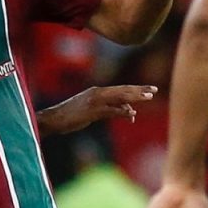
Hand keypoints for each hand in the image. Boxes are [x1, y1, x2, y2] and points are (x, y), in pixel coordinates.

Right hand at [37, 84, 155, 136]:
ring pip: (118, 98)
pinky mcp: (91, 112)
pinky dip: (121, 112)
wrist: (53, 119)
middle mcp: (97, 93)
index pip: (121, 89)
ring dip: (134, 97)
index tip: (149, 89)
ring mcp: (94, 102)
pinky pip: (110, 111)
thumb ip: (110, 110)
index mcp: (97, 92)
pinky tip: (132, 115)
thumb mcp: (93, 111)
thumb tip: (129, 112)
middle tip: (154, 90)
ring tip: (148, 98)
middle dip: (139, 91)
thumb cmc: (72, 116)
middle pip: (123, 90)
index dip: (136, 89)